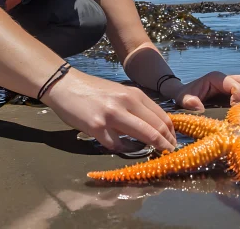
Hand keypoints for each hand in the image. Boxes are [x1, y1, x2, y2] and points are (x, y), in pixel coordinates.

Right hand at [41, 70, 176, 152]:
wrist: (66, 85)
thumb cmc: (94, 91)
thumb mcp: (120, 92)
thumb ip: (136, 107)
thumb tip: (155, 127)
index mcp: (134, 94)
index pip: (162, 116)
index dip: (171, 132)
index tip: (173, 141)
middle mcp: (126, 102)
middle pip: (156, 127)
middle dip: (166, 143)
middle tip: (170, 152)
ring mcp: (112, 115)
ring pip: (143, 136)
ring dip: (153, 147)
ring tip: (156, 153)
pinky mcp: (97, 127)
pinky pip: (117, 145)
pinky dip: (124, 149)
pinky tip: (124, 148)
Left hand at [165, 71, 239, 111]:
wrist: (185, 97)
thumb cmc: (184, 97)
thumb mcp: (183, 100)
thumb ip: (189, 103)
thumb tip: (199, 108)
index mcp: (216, 78)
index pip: (236, 83)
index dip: (239, 95)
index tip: (234, 108)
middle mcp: (226, 79)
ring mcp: (231, 85)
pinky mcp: (234, 93)